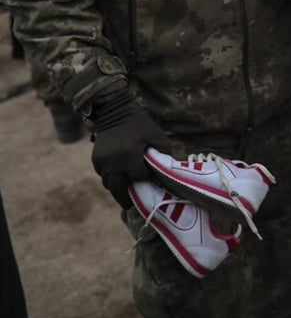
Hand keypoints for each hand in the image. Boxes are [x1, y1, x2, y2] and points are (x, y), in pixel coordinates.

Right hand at [89, 89, 170, 207]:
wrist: (114, 112)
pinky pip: (104, 176)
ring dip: (119, 189)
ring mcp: (102, 163)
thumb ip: (164, 155)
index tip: (152, 179)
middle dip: (127, 198)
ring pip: (110, 184)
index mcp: (129, 156)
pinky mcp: (95, 161)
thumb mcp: (158, 136)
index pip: (139, 177)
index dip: (146, 179)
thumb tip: (167, 172)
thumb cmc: (140, 124)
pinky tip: (121, 178)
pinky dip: (112, 179)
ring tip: (128, 192)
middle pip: (119, 189)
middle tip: (133, 206)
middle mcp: (113, 162)